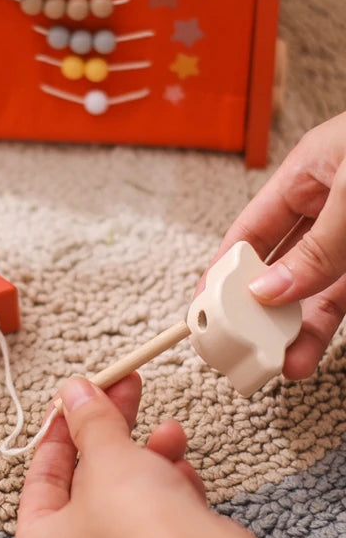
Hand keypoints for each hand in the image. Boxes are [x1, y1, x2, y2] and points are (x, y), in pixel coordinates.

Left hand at [14, 374, 230, 537]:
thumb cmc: (135, 525)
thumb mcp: (105, 456)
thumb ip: (88, 420)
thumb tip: (75, 390)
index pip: (42, 478)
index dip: (60, 429)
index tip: (76, 396)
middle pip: (87, 483)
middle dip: (110, 432)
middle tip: (123, 388)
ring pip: (127, 500)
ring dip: (148, 457)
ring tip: (170, 430)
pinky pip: (159, 523)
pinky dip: (170, 490)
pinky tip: (184, 469)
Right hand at [213, 112, 345, 377]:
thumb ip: (318, 248)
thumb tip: (269, 291)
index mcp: (311, 173)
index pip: (252, 230)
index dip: (225, 269)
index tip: (205, 307)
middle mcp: (331, 208)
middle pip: (279, 267)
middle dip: (258, 308)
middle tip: (240, 346)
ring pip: (313, 291)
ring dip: (294, 328)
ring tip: (279, 363)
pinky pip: (344, 299)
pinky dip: (325, 327)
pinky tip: (309, 351)